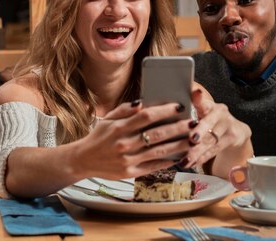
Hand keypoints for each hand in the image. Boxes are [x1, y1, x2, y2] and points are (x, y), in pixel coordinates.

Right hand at [70, 100, 192, 179]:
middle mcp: (124, 144)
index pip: (146, 116)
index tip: (178, 107)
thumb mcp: (107, 119)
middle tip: (192, 123)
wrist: (83, 160)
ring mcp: (128, 160)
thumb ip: (124, 110)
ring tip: (192, 140)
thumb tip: (141, 103)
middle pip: (157, 134)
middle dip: (177, 128)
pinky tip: (179, 156)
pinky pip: (152, 166)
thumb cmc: (98, 137)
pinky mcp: (130, 173)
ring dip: (178, 145)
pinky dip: (167, 161)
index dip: (164, 111)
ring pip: (159, 151)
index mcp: (119, 127)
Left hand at [181, 84, 252, 175]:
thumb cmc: (210, 121)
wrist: (235, 130)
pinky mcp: (233, 137)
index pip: (202, 100)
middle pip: (208, 123)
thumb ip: (189, 113)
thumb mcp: (201, 114)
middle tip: (191, 139)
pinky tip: (193, 163)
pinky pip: (215, 149)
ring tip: (185, 161)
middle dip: (199, 132)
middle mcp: (220, 112)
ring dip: (197, 152)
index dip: (198, 97)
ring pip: (211, 140)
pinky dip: (203, 157)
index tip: (196, 93)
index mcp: (208, 104)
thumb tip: (170, 110)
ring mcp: (228, 125)